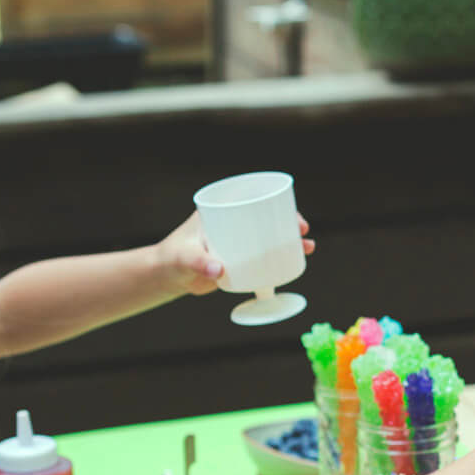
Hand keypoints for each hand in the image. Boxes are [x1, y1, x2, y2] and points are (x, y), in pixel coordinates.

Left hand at [162, 210, 315, 296]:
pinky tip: (294, 263)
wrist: (166, 276)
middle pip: (267, 217)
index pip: (251, 199)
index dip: (275, 202)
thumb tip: (219, 271)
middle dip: (289, 222)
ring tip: (307, 248)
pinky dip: (280, 258)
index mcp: (221, 210)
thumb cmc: (171, 259)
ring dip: (290, 241)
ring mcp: (238, 241)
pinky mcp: (239, 260)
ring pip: (269, 237)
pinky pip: (264, 256)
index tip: (289, 214)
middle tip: (302, 232)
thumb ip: (199, 263)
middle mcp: (232, 222)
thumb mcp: (185, 257)